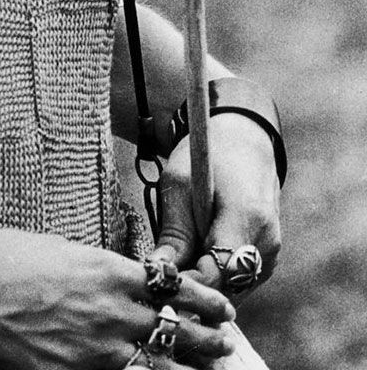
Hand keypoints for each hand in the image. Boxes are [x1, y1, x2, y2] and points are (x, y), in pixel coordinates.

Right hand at [0, 224, 235, 369]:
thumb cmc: (4, 257)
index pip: (173, 288)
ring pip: (155, 366)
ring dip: (185, 368)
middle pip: (175, 331)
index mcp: (108, 271)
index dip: (204, 299)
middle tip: (226, 343)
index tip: (222, 305)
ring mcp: (92, 352)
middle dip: (207, 339)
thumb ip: (101, 272)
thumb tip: (125, 284)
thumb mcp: (64, 251)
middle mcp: (109, 312)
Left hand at [153, 112, 281, 301]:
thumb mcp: (181, 183)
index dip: (187, 283)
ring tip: (175, 264)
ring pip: (231, 290)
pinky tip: (194, 258)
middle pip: (225, 289)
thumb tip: (158, 272)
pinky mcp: (267, 259)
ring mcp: (271, 254)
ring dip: (203, 284)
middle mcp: (266, 243)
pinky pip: (238, 282)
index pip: (218, 274)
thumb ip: (174, 232)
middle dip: (192, 288)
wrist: (246, 140)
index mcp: (248, 219)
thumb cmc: (210, 155)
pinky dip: (216, 278)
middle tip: (160, 279)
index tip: (158, 282)